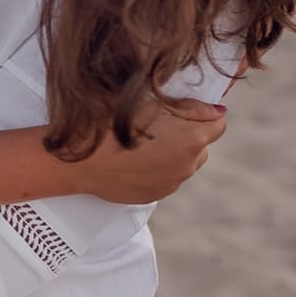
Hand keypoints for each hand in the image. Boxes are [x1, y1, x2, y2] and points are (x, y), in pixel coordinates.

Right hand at [77, 99, 225, 204]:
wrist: (76, 160)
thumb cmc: (109, 121)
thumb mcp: (148, 100)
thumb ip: (189, 106)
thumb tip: (218, 110)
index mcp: (192, 138)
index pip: (218, 123)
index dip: (199, 113)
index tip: (177, 109)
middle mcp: (188, 164)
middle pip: (201, 145)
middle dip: (187, 134)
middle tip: (155, 124)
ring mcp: (171, 183)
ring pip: (182, 163)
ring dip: (171, 153)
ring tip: (138, 143)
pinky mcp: (154, 195)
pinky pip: (164, 178)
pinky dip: (154, 169)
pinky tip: (130, 160)